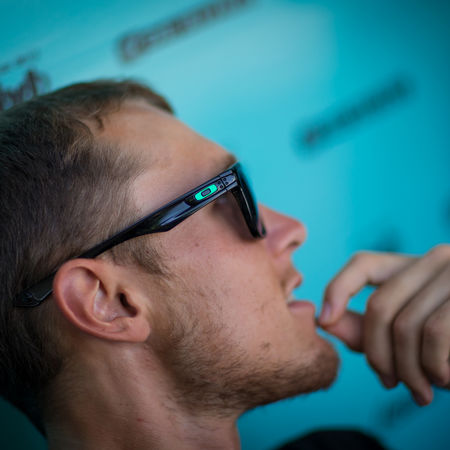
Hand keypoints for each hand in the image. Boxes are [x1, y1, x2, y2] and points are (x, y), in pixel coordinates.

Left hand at [318, 244, 449, 405]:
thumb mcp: (410, 327)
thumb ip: (367, 325)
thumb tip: (325, 321)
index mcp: (413, 264)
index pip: (363, 263)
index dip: (337, 289)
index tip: (324, 320)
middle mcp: (436, 260)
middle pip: (380, 306)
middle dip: (377, 354)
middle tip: (387, 382)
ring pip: (405, 326)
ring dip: (407, 369)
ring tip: (421, 391)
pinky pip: (435, 335)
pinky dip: (433, 366)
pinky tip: (443, 381)